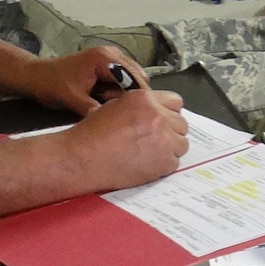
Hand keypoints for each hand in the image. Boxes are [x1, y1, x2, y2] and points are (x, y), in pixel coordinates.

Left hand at [28, 46, 148, 115]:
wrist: (36, 76)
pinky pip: (123, 78)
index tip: (131, 114)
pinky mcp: (108, 63)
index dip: (135, 97)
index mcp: (104, 58)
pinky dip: (118, 90)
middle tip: (111, 107)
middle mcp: (112, 53)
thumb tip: (113, 124)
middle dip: (129, 95)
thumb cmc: (51, 84)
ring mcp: (111, 56)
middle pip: (137, 77)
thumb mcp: (72, 99)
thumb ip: (94, 109)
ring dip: (123, 93)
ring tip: (105, 102)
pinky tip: (105, 99)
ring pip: (132, 79)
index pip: (134, 77)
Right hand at [65, 90, 187, 188]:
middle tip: (154, 141)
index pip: (175, 102)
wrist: (82, 158)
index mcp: (145, 99)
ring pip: (181, 144)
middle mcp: (158, 116)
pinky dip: (163, 166)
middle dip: (171, 132)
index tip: (163, 122)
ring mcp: (164, 139)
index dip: (168, 113)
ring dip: (170, 149)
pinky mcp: (164, 161)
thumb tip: (156, 111)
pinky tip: (146, 165)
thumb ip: (141, 106)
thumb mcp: (115, 106)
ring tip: (148, 154)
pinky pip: (174, 162)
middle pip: (181, 124)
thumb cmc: (92, 135)